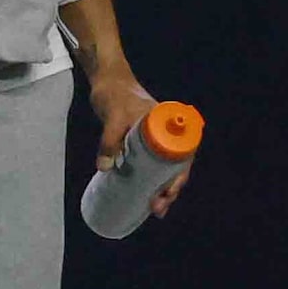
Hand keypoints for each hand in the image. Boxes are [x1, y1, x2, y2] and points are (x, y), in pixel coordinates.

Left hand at [90, 69, 189, 218]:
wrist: (107, 79)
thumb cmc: (115, 93)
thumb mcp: (113, 117)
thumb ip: (109, 141)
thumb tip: (104, 167)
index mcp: (168, 125)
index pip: (182, 156)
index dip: (178, 179)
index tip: (167, 194)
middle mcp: (166, 132)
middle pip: (175, 167)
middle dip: (170, 190)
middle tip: (157, 209)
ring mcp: (155, 137)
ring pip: (164, 167)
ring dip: (161, 188)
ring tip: (153, 209)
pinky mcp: (142, 141)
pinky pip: (151, 163)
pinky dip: (150, 179)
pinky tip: (145, 195)